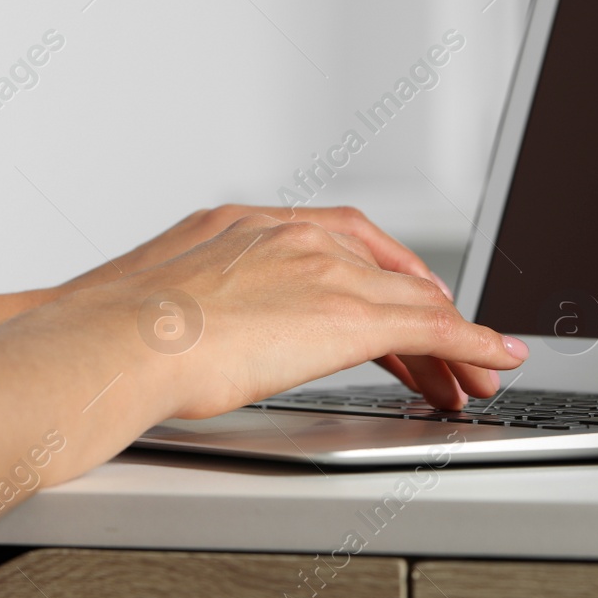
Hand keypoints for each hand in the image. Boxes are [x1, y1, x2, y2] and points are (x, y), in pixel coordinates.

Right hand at [0, 214, 528, 505]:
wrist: (109, 340)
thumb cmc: (104, 331)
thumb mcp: (143, 299)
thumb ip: (173, 308)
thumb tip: (155, 339)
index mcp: (239, 223)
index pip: (333, 242)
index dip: (372, 276)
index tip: (389, 303)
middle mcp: (288, 233)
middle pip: (381, 268)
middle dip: (419, 310)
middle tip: (443, 350)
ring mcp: (320, 267)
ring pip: (411, 298)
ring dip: (449, 338)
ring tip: (473, 373)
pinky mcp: (348, 313)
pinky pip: (432, 326)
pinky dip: (472, 343)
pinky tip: (493, 361)